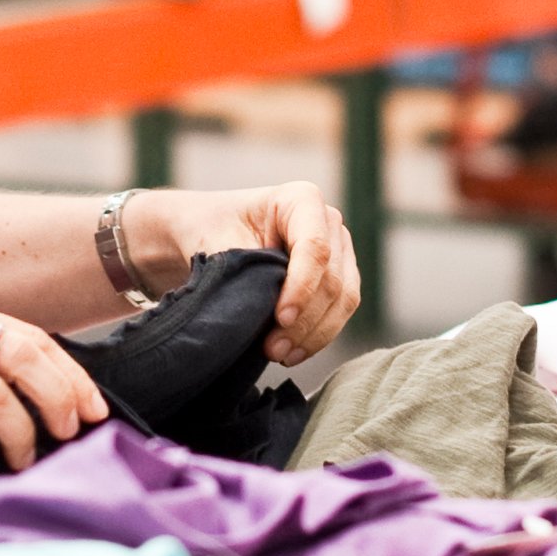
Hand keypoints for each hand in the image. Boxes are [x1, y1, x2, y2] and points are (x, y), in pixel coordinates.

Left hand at [129, 182, 359, 364]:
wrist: (212, 236)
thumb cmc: (212, 231)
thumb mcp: (219, 245)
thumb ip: (245, 272)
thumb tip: (264, 312)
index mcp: (301, 199)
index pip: (314, 247)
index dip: (302, 287)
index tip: (280, 319)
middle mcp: (329, 222)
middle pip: (333, 278)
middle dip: (305, 320)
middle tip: (272, 350)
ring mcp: (339, 250)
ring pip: (343, 299)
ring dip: (314, 334)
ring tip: (281, 356)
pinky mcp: (338, 278)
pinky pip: (339, 311)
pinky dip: (318, 336)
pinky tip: (293, 353)